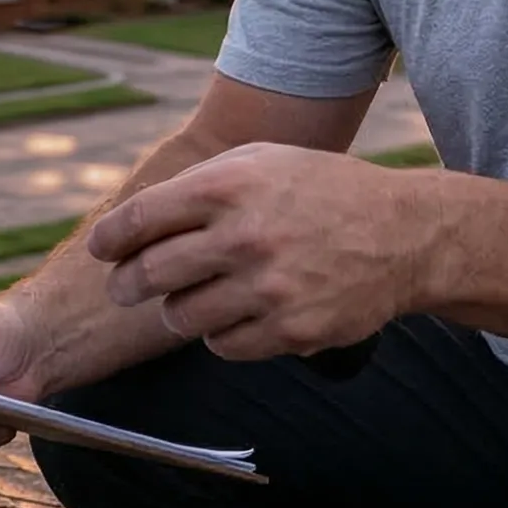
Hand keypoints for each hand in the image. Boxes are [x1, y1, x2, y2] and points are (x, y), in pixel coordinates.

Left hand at [88, 142, 431, 362]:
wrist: (405, 233)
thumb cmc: (322, 191)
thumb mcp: (263, 161)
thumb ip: (199, 184)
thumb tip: (131, 222)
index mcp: (231, 185)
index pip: (141, 218)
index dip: (110, 239)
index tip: (103, 251)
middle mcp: (246, 236)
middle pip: (150, 275)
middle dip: (127, 285)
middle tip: (125, 289)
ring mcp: (270, 288)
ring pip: (182, 318)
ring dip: (180, 311)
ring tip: (195, 297)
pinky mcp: (292, 331)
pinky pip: (224, 347)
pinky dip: (222, 336)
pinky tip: (239, 315)